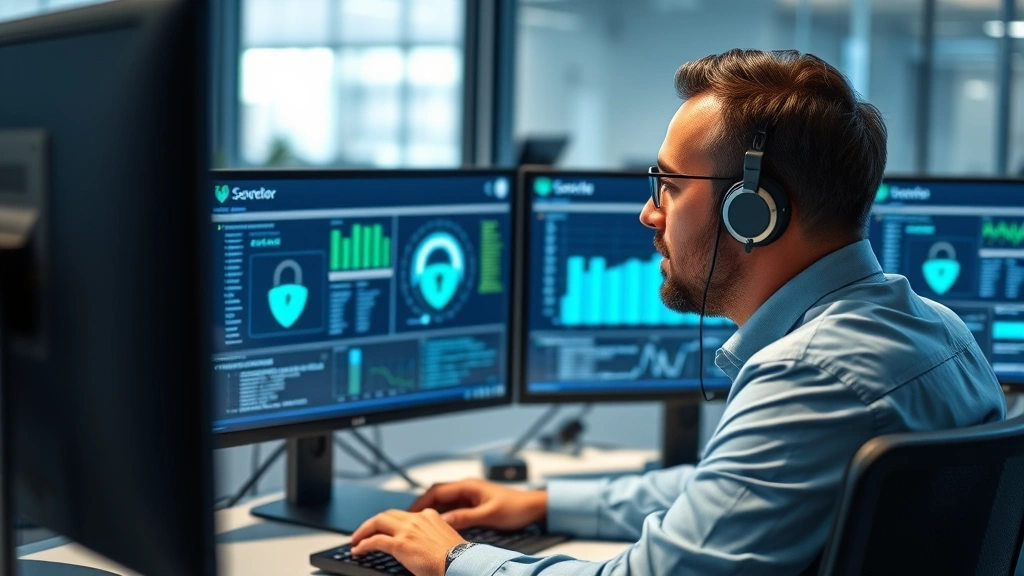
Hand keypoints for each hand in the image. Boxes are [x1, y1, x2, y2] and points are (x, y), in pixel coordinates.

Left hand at [350, 509, 465, 575]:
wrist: (460, 563)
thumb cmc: (457, 557)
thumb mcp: (446, 539)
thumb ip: (433, 536)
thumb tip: (425, 546)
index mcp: (429, 516)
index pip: (404, 514)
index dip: (391, 521)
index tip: (385, 528)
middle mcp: (416, 519)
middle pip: (387, 514)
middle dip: (373, 523)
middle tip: (364, 532)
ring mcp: (407, 530)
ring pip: (377, 522)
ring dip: (364, 531)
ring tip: (356, 540)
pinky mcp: (400, 544)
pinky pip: (375, 541)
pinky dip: (363, 544)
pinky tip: (358, 550)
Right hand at [409, 478, 546, 530]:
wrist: (532, 507)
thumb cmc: (515, 508)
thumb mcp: (488, 515)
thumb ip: (465, 517)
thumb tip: (443, 521)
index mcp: (468, 486)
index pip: (437, 491)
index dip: (421, 502)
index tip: (409, 514)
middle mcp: (467, 488)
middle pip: (437, 494)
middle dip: (422, 506)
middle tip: (409, 520)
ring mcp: (470, 495)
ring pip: (444, 501)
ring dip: (432, 511)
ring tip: (420, 525)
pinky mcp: (474, 503)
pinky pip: (453, 507)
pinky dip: (443, 515)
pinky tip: (438, 525)